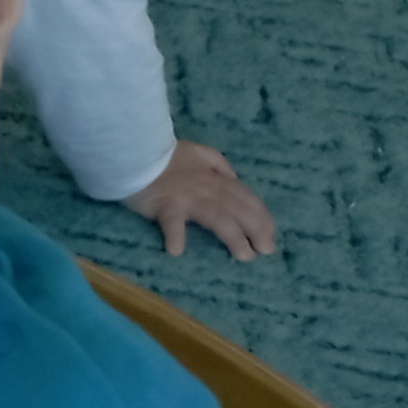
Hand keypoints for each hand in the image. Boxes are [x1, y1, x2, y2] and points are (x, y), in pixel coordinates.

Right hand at [123, 143, 277, 259]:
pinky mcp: (164, 205)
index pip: (246, 197)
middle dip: (257, 229)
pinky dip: (175, 235)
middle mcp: (208, 189)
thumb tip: (234, 177)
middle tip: (267, 250)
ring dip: (233, 237)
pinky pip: (171, 221)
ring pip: (217, 217)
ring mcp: (187, 198)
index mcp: (216, 179)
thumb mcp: (200, 152)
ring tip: (245, 256)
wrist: (137, 152)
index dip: (262, 215)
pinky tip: (177, 250)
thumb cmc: (166, 156)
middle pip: (238, 209)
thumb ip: (219, 164)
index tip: (271, 233)